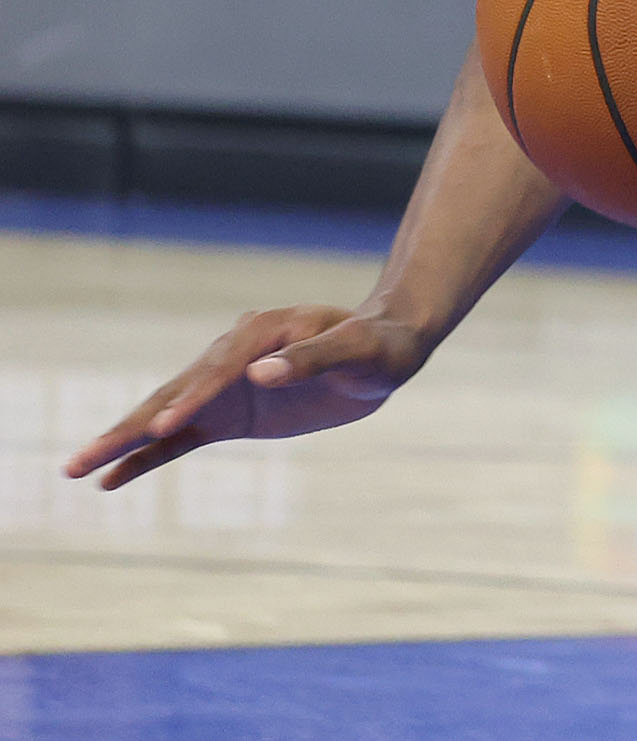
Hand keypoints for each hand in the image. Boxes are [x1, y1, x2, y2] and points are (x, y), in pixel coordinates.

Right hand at [63, 304, 430, 489]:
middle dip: (130, 426)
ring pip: (166, 417)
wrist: (386, 350)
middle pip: (174, 393)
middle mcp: (233, 356)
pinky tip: (113, 480)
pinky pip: (182, 440)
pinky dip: (149, 458)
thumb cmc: (378, 345)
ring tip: (76, 469)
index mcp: (262, 332)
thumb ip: (311, 359)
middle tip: (82, 458)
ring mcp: (226, 387)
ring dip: (122, 442)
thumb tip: (262, 372)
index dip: (191, 398)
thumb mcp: (357, 349)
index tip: (161, 428)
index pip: (219, 369)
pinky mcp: (230, 414)